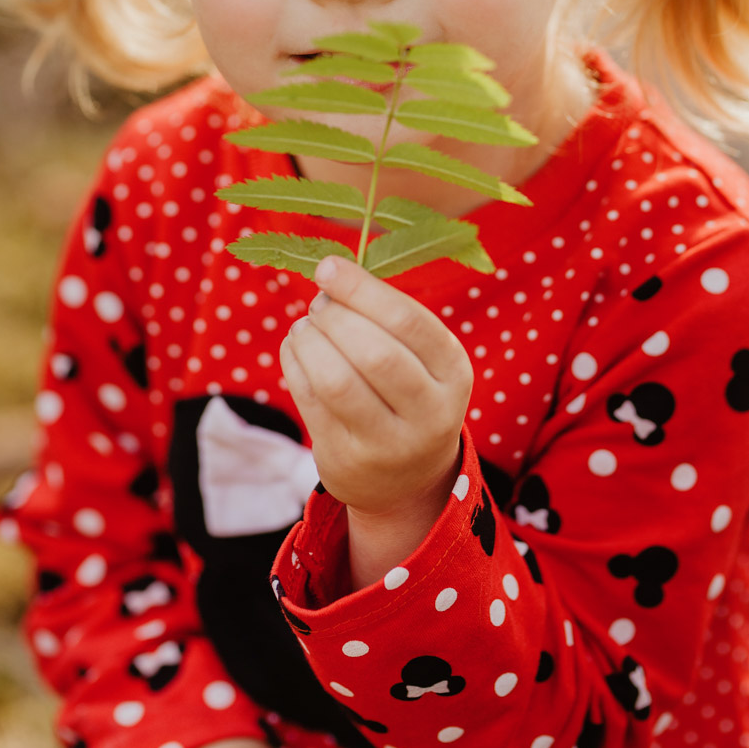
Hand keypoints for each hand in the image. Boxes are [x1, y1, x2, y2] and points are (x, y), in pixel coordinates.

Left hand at [280, 255, 473, 585]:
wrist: (405, 479)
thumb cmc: (409, 393)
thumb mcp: (423, 359)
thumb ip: (388, 317)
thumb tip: (331, 273)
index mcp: (454, 372)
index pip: (408, 321)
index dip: (361, 289)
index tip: (328, 268)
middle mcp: (430, 413)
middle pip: (374, 353)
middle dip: (335, 317)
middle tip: (319, 304)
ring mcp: (388, 444)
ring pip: (337, 381)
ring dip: (309, 341)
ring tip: (304, 327)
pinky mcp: (346, 459)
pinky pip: (310, 401)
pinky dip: (294, 363)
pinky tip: (295, 348)